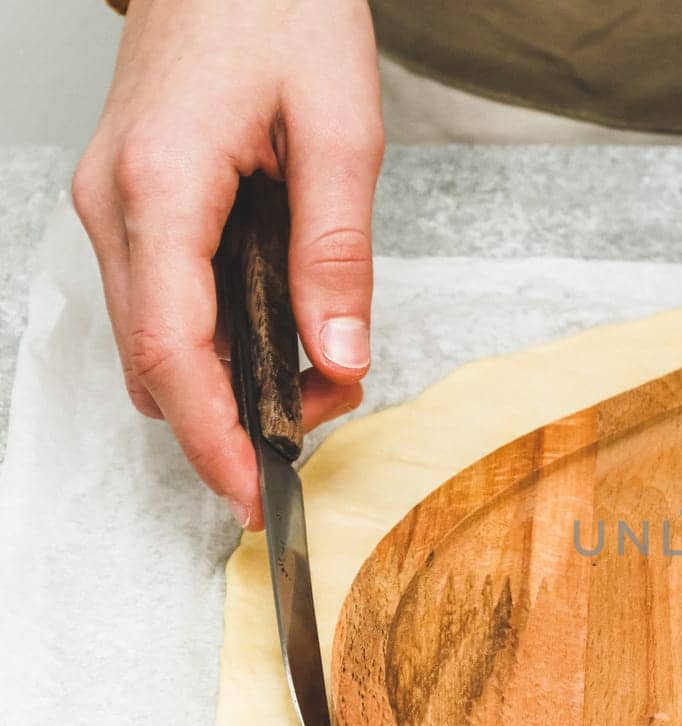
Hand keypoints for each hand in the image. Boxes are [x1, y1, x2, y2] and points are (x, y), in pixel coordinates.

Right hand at [72, 0, 383, 527]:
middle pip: (155, 360)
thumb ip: (336, 252)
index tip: (256, 495)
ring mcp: (113, 204)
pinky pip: (160, 301)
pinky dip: (215, 339)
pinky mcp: (131, 204)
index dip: (213, 436)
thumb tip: (340, 355)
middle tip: (327, 408)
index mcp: (161, 185)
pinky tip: (280, 331)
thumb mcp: (340, 132)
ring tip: (319, 369)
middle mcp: (115, 204)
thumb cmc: (280, 11)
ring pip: (152, 339)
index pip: (172, 347)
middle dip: (234, 414)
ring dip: (226, 379)